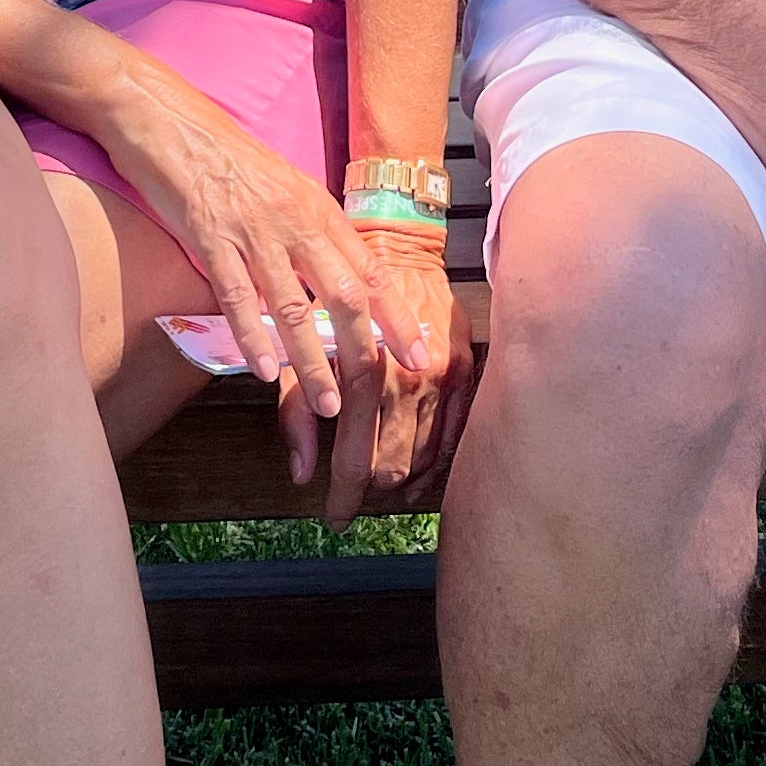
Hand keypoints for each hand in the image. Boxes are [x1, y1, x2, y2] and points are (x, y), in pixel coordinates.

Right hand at [95, 63, 433, 431]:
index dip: (399, 317)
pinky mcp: (208, 235)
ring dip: (313, 361)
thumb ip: (308, 229)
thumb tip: (337, 274)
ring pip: (292, 306)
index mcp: (316, 207)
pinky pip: (236, 295)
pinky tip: (265, 371)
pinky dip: (253, 337)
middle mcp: (293, 219)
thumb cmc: (223, 154)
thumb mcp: (281, 186)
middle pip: (344, 293)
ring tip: (328, 404)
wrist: (164, 115)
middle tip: (383, 393)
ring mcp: (251, 228)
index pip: (371, 271)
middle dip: (367, 348)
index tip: (422, 355)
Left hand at [316, 233, 474, 524]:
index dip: (344, 496)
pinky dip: (433, 460)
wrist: (399, 249)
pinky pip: (455, 436)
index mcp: (366, 373)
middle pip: (392, 466)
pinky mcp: (467, 371)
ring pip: (424, 458)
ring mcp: (444, 378)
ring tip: (380, 478)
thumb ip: (298, 409)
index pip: (355, 457)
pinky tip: (416, 467)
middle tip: (354, 494)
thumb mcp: (306, 346)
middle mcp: (409, 380)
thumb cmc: (340, 295)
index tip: (335, 516)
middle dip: (370, 489)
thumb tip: (300, 472)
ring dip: (400, 477)